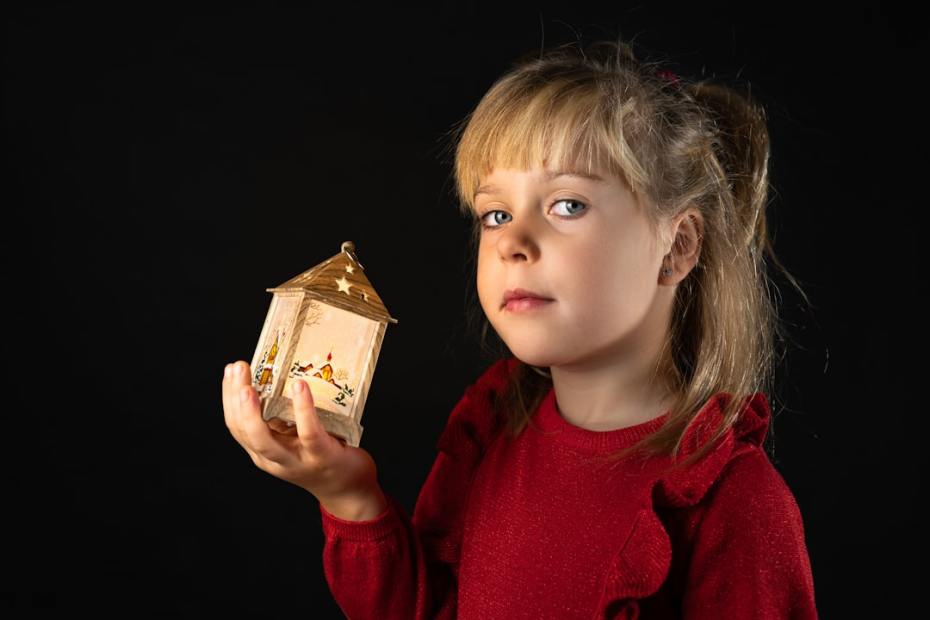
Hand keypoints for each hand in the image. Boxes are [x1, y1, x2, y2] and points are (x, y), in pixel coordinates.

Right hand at [222, 361, 381, 502]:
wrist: (349, 488)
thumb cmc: (322, 455)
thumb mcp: (294, 437)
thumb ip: (282, 418)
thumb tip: (275, 378)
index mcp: (263, 452)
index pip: (236, 425)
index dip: (228, 397)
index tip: (230, 370)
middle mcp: (273, 460)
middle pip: (243, 432)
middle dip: (234, 399)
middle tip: (236, 369)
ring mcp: (296, 460)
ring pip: (264, 440)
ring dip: (252, 412)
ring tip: (250, 386)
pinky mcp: (321, 457)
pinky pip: (308, 433)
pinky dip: (302, 409)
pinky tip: (299, 387)